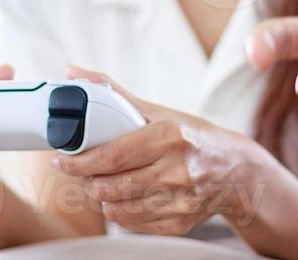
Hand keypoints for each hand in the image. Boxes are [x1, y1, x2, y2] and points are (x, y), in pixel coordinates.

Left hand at [52, 67, 266, 235]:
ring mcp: (181, 200)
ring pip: (119, 209)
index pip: (113, 156)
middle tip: (78, 172)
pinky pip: (134, 224)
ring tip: (98, 183)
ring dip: (100, 197)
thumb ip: (113, 93)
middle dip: (86, 181)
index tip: (60, 160)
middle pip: (112, 186)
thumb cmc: (193, 136)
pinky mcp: (181, 223)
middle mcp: (178, 169)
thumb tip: (72, 73)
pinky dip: (119, 212)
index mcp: (170, 136)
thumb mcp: (159, 111)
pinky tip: (119, 198)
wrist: (237, 170)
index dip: (80, 162)